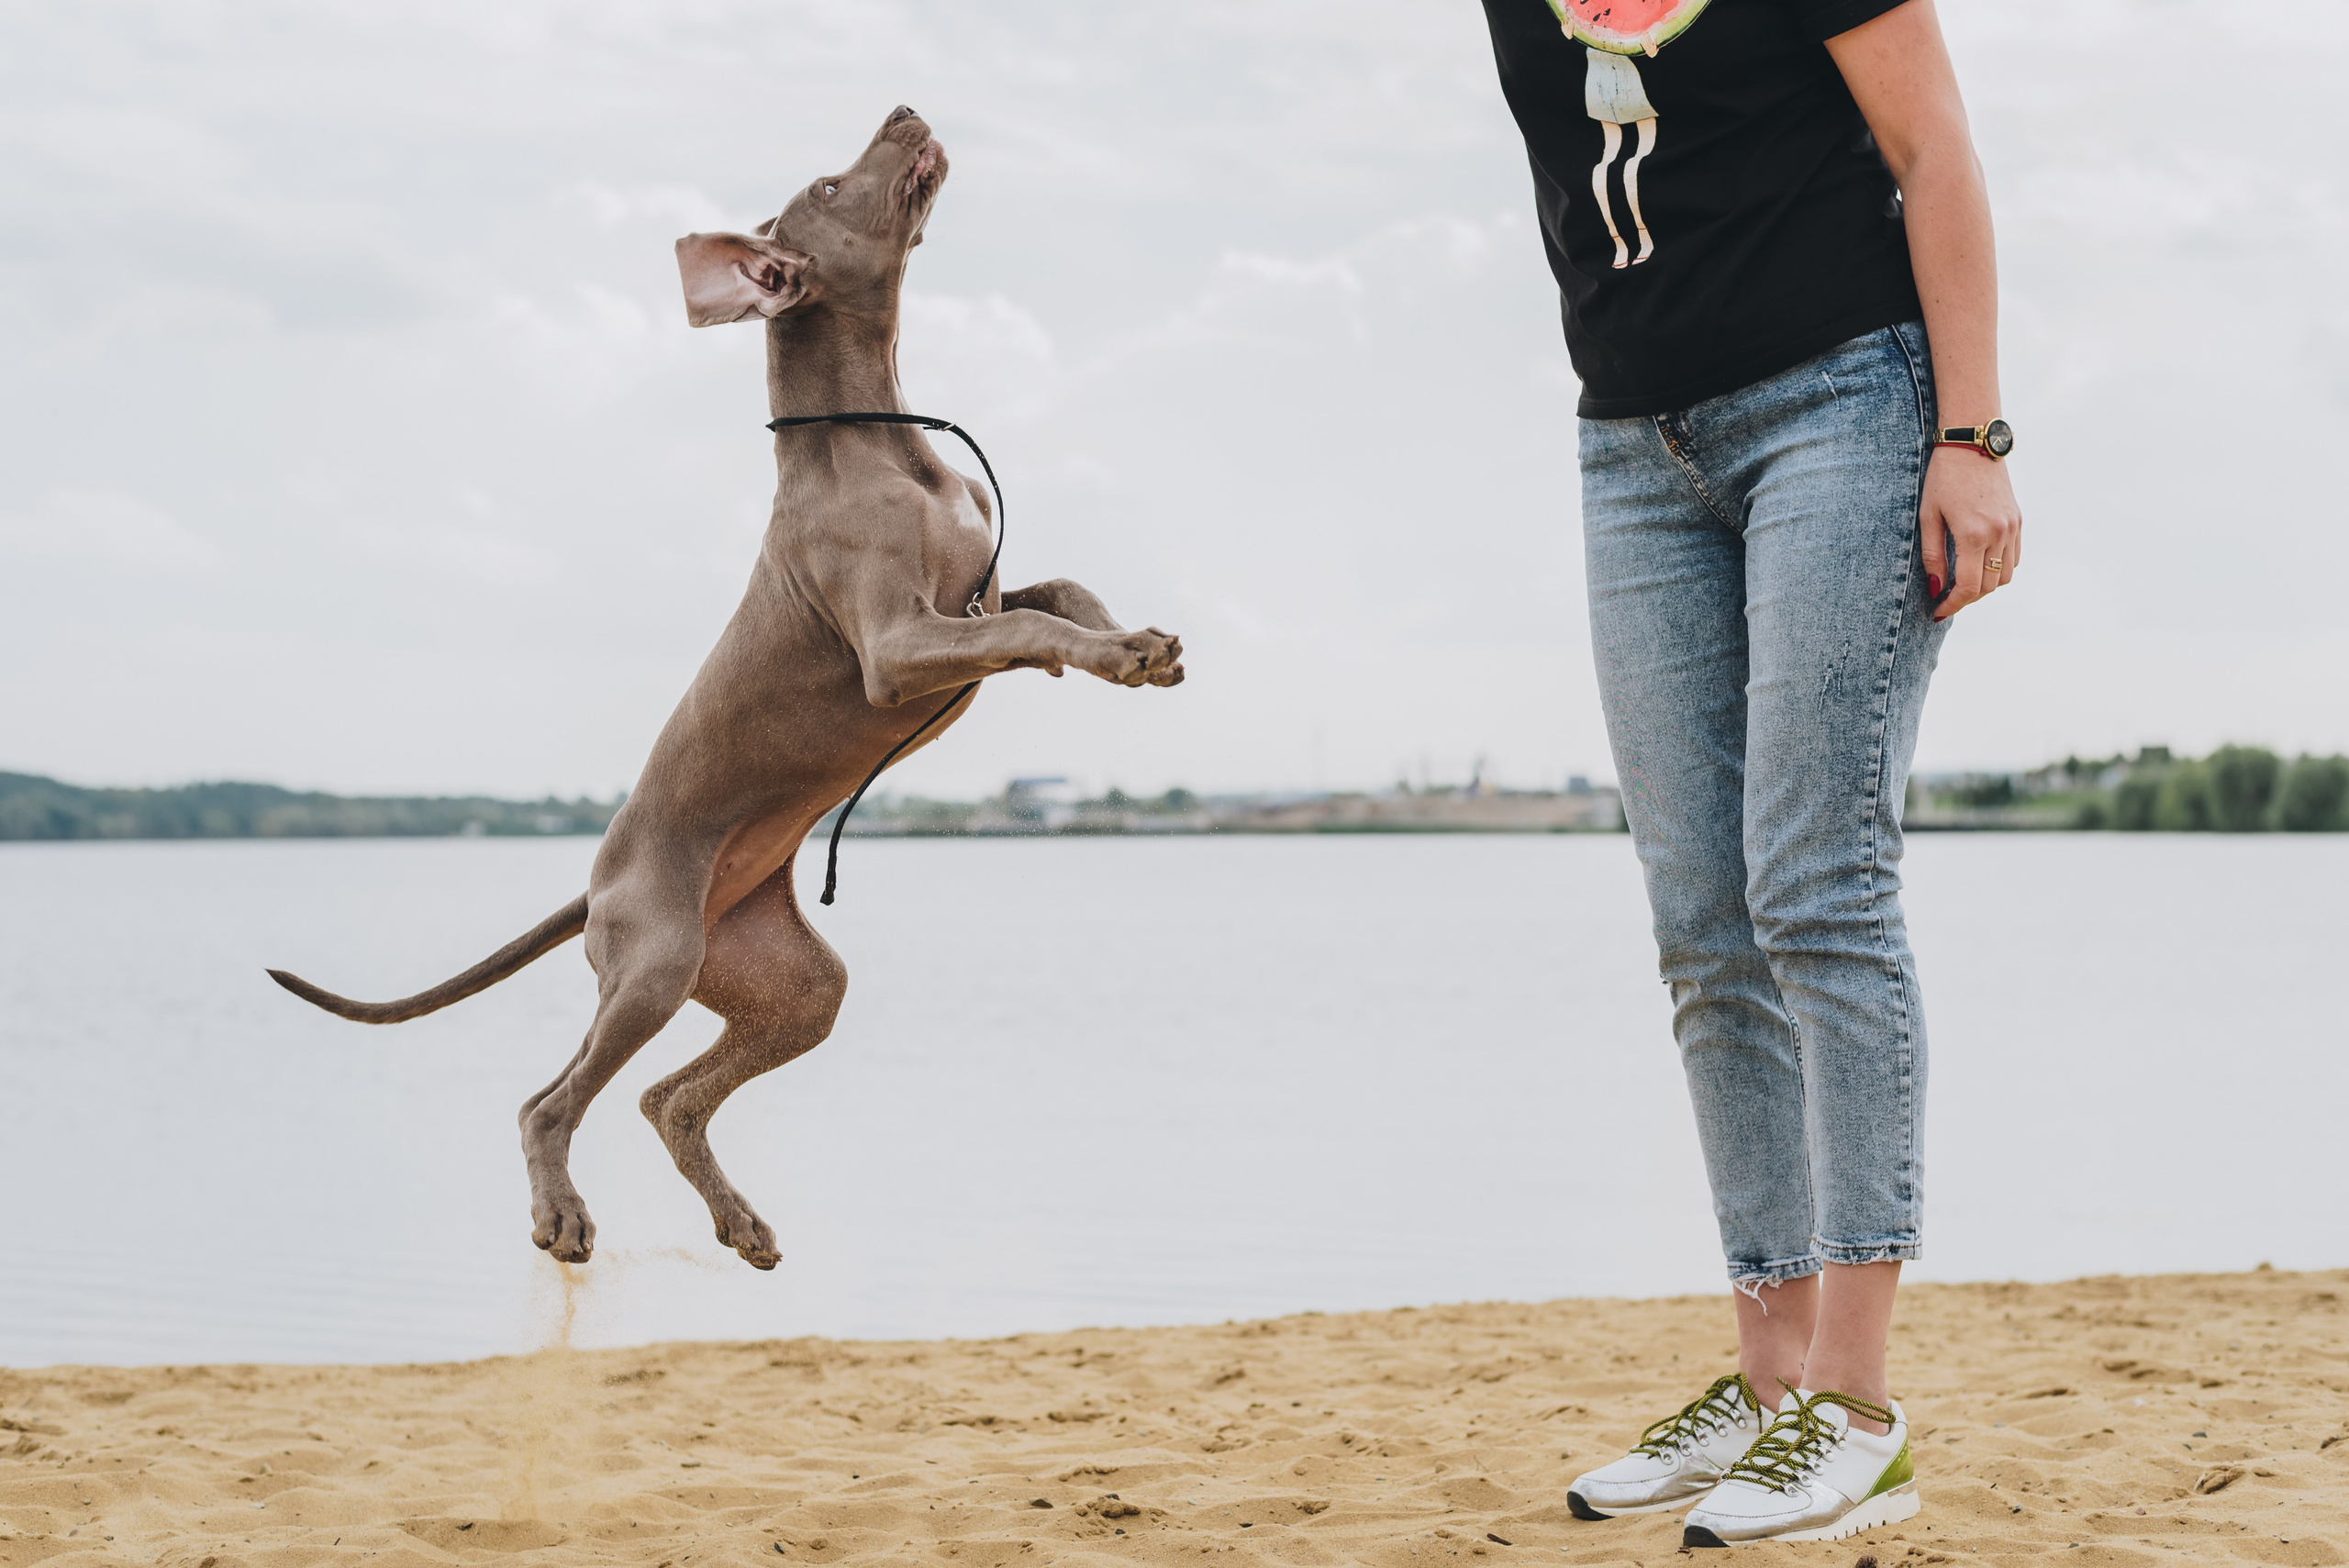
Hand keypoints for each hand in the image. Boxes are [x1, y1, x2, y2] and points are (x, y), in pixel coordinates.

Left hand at [1920, 447, 2019, 620]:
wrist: (1972, 444)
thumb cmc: (1942, 479)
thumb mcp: (1928, 517)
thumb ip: (1933, 555)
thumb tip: (1935, 587)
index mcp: (1974, 534)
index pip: (1968, 587)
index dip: (1952, 605)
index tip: (1937, 612)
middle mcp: (1999, 534)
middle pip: (1988, 586)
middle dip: (1966, 599)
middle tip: (1945, 600)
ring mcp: (2012, 527)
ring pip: (2005, 576)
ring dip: (1984, 587)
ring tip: (1960, 585)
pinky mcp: (2018, 520)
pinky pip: (2013, 558)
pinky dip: (1998, 570)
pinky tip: (1977, 566)